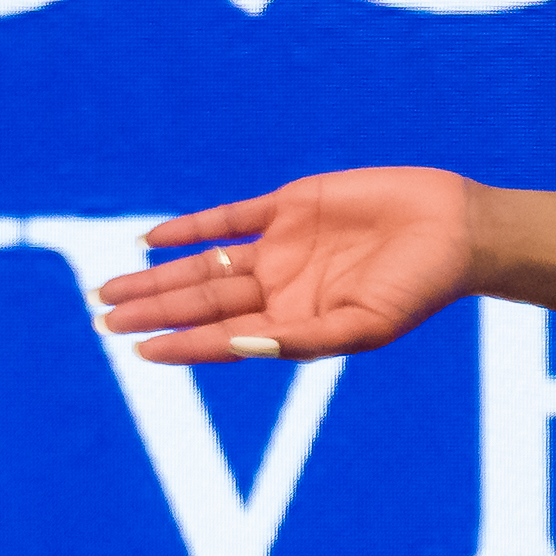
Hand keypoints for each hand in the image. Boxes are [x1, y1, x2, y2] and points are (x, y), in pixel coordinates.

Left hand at [93, 167, 475, 362]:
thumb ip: (299, 341)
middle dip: (151, 310)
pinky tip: (152, 239)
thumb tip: (236, 347)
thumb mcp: (362, 326)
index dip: (179, 345)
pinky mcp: (290, 205)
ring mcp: (281, 247)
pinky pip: (228, 218)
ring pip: (203, 264)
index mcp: (294, 324)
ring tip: (111, 288)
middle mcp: (280, 289)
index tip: (138, 350)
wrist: (455, 229)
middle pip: (200, 301)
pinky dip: (191, 228)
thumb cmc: (418, 288)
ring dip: (158, 276)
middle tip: (101, 316)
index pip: (222, 338)